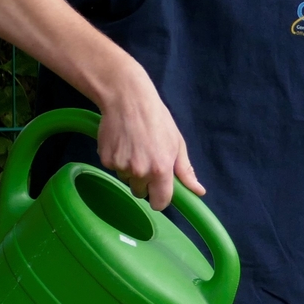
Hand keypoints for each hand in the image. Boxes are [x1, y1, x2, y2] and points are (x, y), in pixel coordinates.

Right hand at [97, 63, 201, 210]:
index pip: (160, 203)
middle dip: (145, 182)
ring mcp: (121, 166)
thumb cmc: (158, 120)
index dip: (160, 199)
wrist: (128, 101)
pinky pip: (113, 168)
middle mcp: (140, 172)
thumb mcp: (177, 144)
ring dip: (130, 170)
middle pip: (141, 192)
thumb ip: (185, 171)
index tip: (160, 192)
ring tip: (135, 147)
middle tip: (147, 160)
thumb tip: (198, 192)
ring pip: (126, 179)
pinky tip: (122, 143)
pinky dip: (117, 160)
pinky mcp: (105, 159)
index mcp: (161, 170)